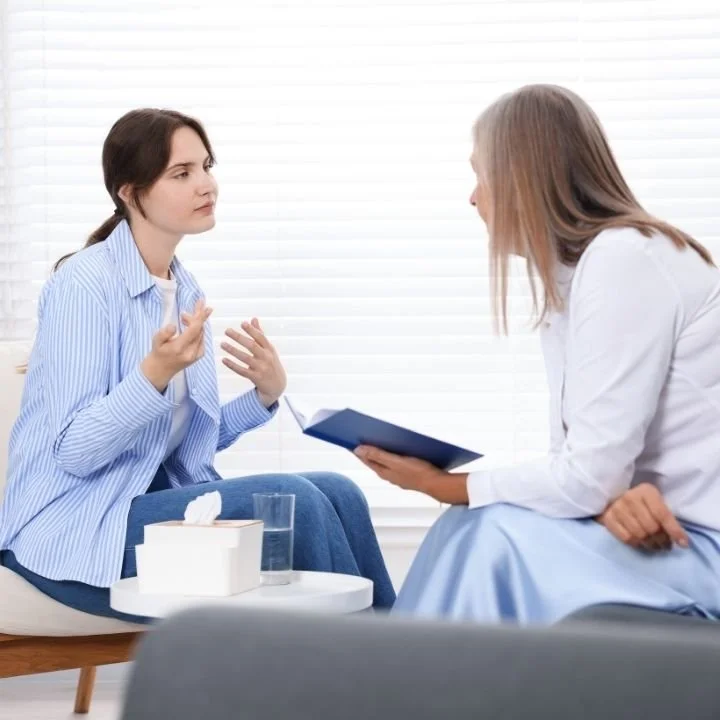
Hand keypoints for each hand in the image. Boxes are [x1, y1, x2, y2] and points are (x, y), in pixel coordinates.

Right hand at [141, 299, 211, 391]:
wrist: (161, 370)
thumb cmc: (158, 353)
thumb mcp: (156, 341)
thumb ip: (164, 333)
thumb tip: (173, 325)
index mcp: (179, 348)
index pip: (194, 329)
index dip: (199, 316)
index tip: (203, 305)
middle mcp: (191, 352)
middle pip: (199, 329)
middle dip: (197, 316)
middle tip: (194, 306)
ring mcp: (197, 355)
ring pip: (201, 333)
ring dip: (196, 322)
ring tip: (184, 317)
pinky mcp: (199, 355)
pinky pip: (201, 338)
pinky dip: (197, 329)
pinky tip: (189, 326)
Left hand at [221, 318, 286, 407]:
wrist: (278, 386)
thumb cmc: (271, 364)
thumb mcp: (269, 349)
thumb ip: (260, 334)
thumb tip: (253, 319)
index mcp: (269, 349)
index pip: (260, 337)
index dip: (252, 330)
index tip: (242, 323)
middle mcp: (266, 357)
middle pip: (252, 346)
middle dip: (239, 337)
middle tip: (227, 331)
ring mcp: (261, 368)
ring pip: (245, 358)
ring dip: (233, 350)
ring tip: (222, 344)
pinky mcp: (256, 378)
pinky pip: (242, 371)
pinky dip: (232, 365)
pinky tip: (224, 360)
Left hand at [354, 446, 468, 504]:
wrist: (439, 484)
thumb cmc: (419, 472)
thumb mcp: (396, 461)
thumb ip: (377, 455)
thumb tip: (357, 449)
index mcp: (384, 472)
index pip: (365, 459)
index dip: (357, 449)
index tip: (348, 439)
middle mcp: (389, 475)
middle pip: (374, 460)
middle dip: (367, 449)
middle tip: (360, 436)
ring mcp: (398, 476)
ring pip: (385, 462)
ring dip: (379, 451)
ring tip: (376, 439)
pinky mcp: (408, 474)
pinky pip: (395, 463)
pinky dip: (391, 455)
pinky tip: (396, 448)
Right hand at [596, 483, 688, 550]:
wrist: (614, 498)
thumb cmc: (642, 502)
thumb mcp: (656, 502)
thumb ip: (666, 516)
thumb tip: (681, 541)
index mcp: (646, 491)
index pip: (662, 514)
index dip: (674, 531)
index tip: (684, 544)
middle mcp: (630, 497)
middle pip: (651, 527)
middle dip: (662, 540)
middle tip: (666, 545)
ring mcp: (617, 508)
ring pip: (639, 534)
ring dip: (650, 544)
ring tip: (655, 545)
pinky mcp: (608, 518)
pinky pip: (626, 538)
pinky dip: (636, 544)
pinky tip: (641, 542)